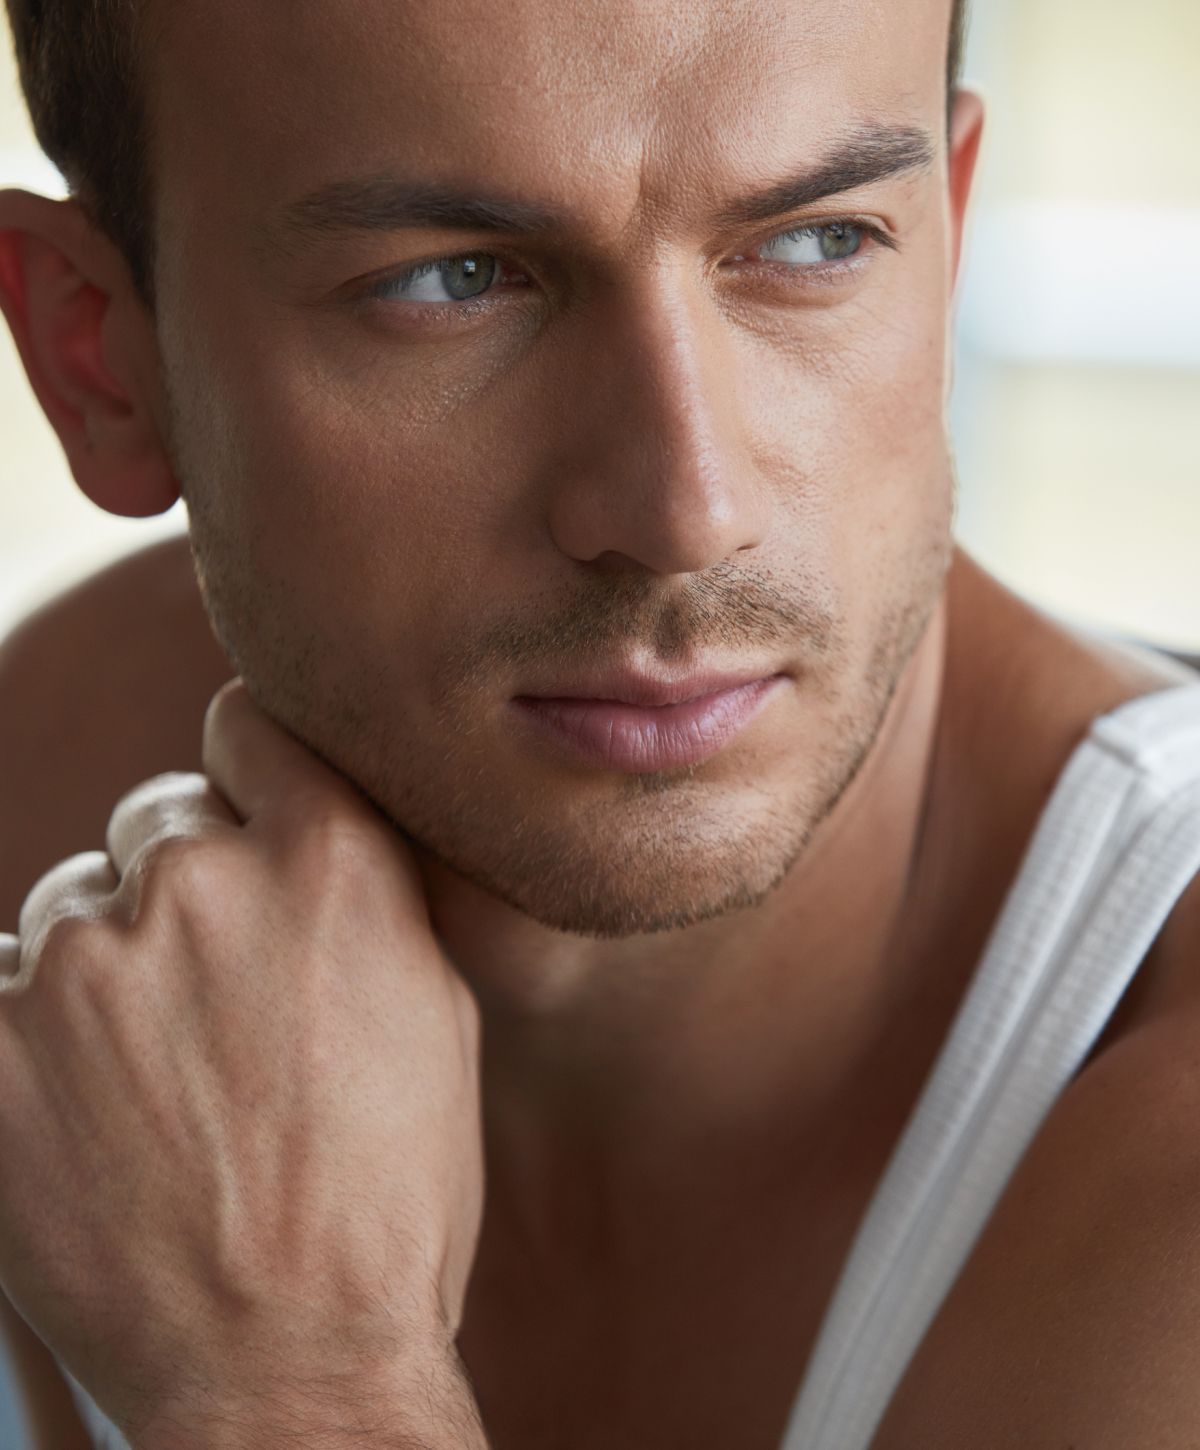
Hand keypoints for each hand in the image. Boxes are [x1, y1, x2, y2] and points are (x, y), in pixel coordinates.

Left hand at [0, 680, 485, 1445]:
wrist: (286, 1364)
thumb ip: (365, 886)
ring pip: (71, 906)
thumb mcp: (436, 1011)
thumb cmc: (389, 1194)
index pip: (246, 724)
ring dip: (103, 967)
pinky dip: (28, 1031)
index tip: (242, 822)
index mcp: (332, 862)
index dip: (243, 774)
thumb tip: (304, 818)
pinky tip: (81, 1106)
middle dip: (181, 891)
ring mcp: (83, 962)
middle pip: (155, 821)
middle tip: (211, 1005)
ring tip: (151, 1081)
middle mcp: (202, 883)